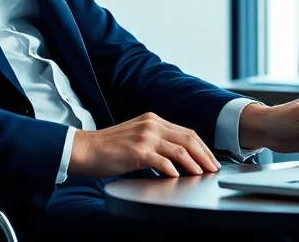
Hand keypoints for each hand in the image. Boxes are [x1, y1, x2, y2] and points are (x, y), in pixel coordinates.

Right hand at [69, 112, 220, 177]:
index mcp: (153, 120)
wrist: (84, 149)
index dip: (202, 147)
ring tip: (201, 175)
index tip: (210, 159)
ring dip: (194, 164)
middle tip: (213, 169)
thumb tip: (178, 159)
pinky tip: (179, 177)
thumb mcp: (136, 137)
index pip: (186, 132)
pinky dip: (174, 170)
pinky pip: (163, 161)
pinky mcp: (137, 151)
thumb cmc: (108, 148)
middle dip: (204, 155)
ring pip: (179, 150)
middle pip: (188, 139)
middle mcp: (151, 124)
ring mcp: (145, 136)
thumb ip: (155, 142)